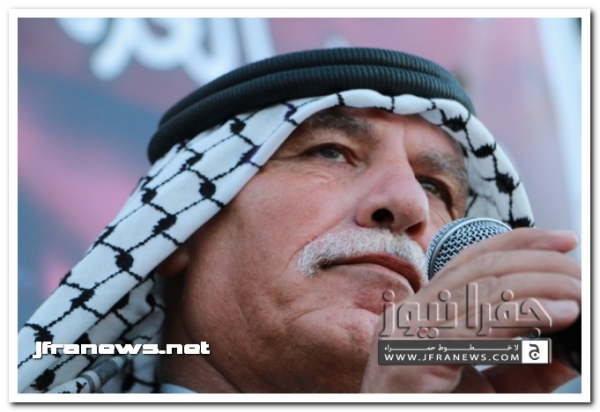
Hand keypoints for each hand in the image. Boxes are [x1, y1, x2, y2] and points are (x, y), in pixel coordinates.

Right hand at [360, 228, 580, 392]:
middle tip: (580, 274)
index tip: (563, 240)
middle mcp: (409, 315)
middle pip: (478, 267)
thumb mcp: (488, 388)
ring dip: (540, 286)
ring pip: (479, 288)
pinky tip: (559, 313)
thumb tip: (571, 344)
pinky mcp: (412, 357)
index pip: (469, 261)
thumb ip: (524, 366)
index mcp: (420, 314)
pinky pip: (475, 326)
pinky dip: (523, 314)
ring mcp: (406, 333)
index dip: (517, 242)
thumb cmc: (430, 410)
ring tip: (578, 294)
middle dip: (538, 261)